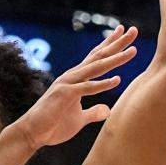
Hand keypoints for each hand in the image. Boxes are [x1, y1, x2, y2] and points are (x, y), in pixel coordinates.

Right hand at [18, 25, 138, 148]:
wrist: (32, 133)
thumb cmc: (53, 125)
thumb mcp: (79, 119)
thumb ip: (93, 112)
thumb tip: (108, 110)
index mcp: (75, 79)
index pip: (96, 57)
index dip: (110, 44)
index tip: (123, 31)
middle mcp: (72, 76)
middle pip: (98, 56)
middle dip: (117, 43)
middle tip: (134, 30)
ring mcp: (68, 84)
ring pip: (95, 68)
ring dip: (115, 59)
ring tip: (132, 51)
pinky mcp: (64, 95)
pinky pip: (87, 88)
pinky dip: (102, 84)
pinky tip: (117, 80)